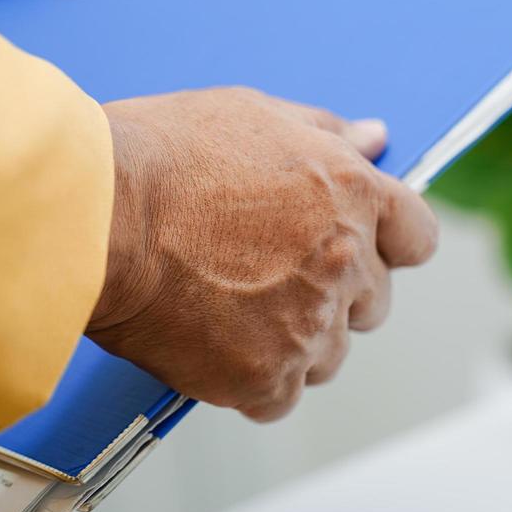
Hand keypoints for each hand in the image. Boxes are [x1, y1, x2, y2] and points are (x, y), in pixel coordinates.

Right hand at [89, 88, 437, 421]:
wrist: (94, 217)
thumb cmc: (162, 157)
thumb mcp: (253, 114)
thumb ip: (326, 132)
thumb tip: (374, 139)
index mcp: (353, 192)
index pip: (417, 234)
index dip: (391, 243)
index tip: (365, 247)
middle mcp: (345, 260)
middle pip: (374, 302)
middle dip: (336, 292)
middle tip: (271, 274)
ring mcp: (308, 324)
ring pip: (329, 355)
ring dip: (296, 340)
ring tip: (231, 308)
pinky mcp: (264, 376)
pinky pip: (281, 397)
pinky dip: (253, 381)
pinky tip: (213, 346)